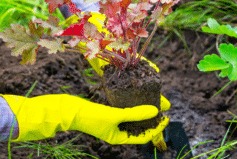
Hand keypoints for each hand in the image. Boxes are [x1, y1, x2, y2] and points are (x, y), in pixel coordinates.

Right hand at [62, 13, 169, 148]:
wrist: (70, 110)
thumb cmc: (91, 116)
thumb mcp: (115, 115)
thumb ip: (136, 114)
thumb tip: (156, 111)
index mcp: (120, 138)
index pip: (144, 136)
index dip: (157, 128)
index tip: (166, 117)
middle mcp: (119, 132)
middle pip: (141, 126)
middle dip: (153, 117)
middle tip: (165, 107)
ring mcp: (114, 123)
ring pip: (135, 118)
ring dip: (145, 110)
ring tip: (156, 101)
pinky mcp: (110, 113)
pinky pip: (127, 111)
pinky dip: (135, 106)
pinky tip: (141, 97)